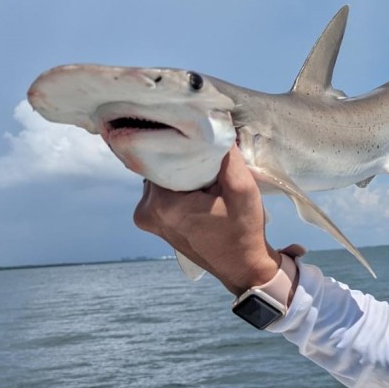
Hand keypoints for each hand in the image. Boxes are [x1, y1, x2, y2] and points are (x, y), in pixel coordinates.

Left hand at [133, 145, 280, 295]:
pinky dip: (178, 184)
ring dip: (180, 170)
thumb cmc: (243, 230)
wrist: (242, 266)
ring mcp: (145, 218)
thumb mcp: (242, 188)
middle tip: (208, 157)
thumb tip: (216, 121)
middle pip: (160, 164)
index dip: (183, 143)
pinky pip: (161, 190)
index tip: (201, 137)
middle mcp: (146, 210)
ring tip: (206, 175)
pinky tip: (199, 187)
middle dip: (183, 157)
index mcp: (163, 204)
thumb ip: (227, 154)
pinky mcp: (152, 222)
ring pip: (161, 176)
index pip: (163, 153)